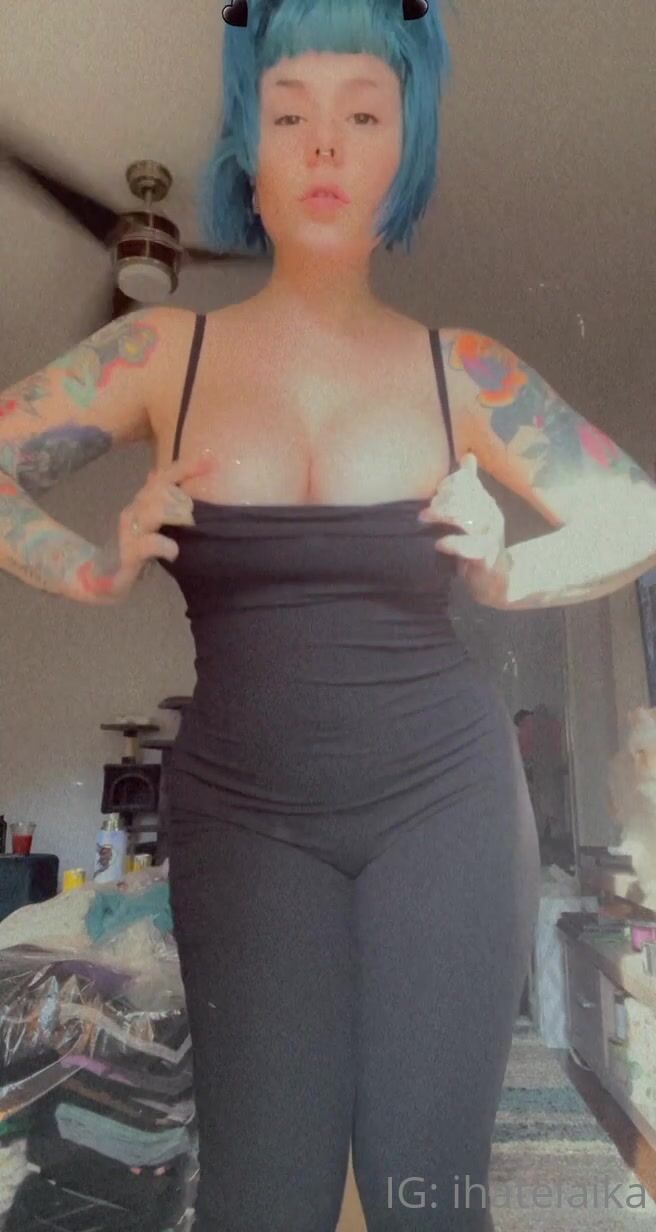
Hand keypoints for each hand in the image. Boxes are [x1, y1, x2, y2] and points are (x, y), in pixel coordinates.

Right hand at [85, 455, 213, 603]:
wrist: (107, 576)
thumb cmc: (137, 548)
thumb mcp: (154, 523)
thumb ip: (164, 501)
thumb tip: (162, 473)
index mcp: (144, 501)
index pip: (164, 476)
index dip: (186, 467)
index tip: (211, 462)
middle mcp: (135, 510)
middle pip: (161, 490)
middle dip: (183, 499)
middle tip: (196, 517)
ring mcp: (129, 531)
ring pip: (155, 510)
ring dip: (178, 516)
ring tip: (190, 528)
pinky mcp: (129, 553)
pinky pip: (150, 543)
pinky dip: (166, 546)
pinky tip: (174, 552)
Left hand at [418, 453, 510, 602]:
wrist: (496, 580)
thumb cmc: (479, 543)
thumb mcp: (474, 512)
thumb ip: (468, 487)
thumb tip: (468, 455)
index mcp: (486, 502)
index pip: (466, 483)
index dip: (448, 484)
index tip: (435, 495)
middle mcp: (490, 515)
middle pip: (464, 497)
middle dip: (442, 500)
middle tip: (425, 512)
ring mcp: (490, 535)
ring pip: (466, 517)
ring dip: (442, 515)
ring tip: (424, 519)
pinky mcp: (485, 556)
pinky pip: (468, 546)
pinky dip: (451, 543)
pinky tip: (438, 544)